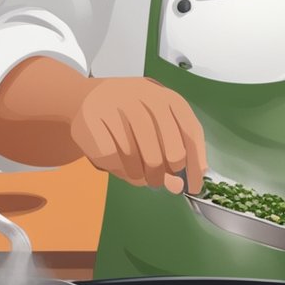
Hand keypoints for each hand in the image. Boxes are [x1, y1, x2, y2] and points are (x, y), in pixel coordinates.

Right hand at [67, 77, 206, 193]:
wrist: (89, 98)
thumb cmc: (130, 120)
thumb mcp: (156, 132)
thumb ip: (171, 156)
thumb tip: (177, 186)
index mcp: (168, 98)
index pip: (191, 133)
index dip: (195, 164)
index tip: (193, 188)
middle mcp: (146, 96)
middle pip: (169, 150)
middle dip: (165, 173)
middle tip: (156, 182)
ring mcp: (118, 104)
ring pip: (139, 155)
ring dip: (139, 174)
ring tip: (137, 174)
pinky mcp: (92, 116)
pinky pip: (112, 155)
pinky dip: (118, 167)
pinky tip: (119, 164)